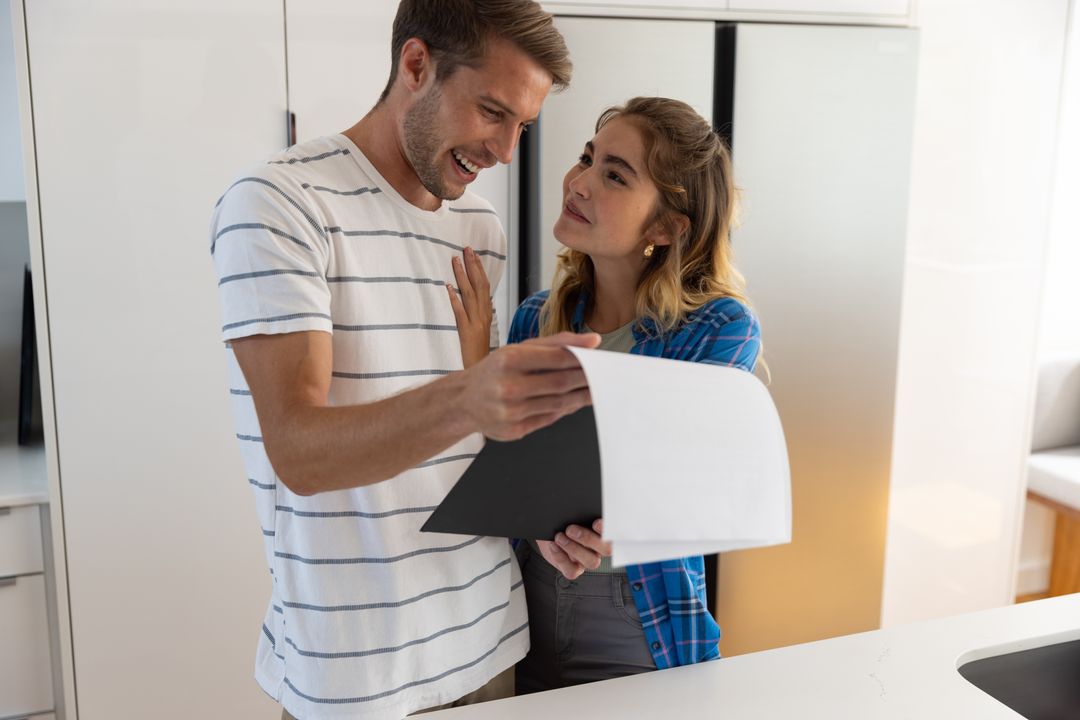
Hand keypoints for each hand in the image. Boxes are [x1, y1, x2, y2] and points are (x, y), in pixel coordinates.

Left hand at [446, 247, 492, 367]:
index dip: (480, 268)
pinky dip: (454, 299)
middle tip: (465, 248)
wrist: (484, 371)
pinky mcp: (467, 332)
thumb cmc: (479, 353)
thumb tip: (469, 298)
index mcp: (487, 313)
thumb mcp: (481, 330)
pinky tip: (448, 287)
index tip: (474, 253)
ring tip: (455, 261)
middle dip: (472, 265)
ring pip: (470, 295)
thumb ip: (478, 313)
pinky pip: (460, 313)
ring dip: (462, 276)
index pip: (485, 285)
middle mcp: (483, 315)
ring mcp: (476, 323)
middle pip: (479, 285)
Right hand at [460, 332, 599, 440]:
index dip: (583, 358)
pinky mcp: (514, 430)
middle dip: (588, 379)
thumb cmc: (496, 370)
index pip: (556, 358)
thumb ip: (556, 343)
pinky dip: (566, 410)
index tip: (601, 357)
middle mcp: (508, 386)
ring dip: (582, 396)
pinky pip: (550, 419)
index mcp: (508, 360)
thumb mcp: (518, 349)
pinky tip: (577, 402)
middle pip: (561, 383)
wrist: (464, 401)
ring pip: (559, 403)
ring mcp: (510, 411)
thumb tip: (592, 341)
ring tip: (597, 389)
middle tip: (607, 375)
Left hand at [536, 519, 611, 579]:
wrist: (549, 531)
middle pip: (607, 549)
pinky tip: (554, 546)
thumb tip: (583, 506)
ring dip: (574, 549)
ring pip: (592, 562)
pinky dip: (561, 558)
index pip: (615, 532)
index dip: (608, 530)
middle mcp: (599, 548)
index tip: (596, 522)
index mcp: (604, 532)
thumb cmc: (564, 520)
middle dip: (588, 539)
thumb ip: (582, 512)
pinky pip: (572, 571)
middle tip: (570, 529)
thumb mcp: (573, 513)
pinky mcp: (574, 569)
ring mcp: (587, 560)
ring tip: (559, 537)